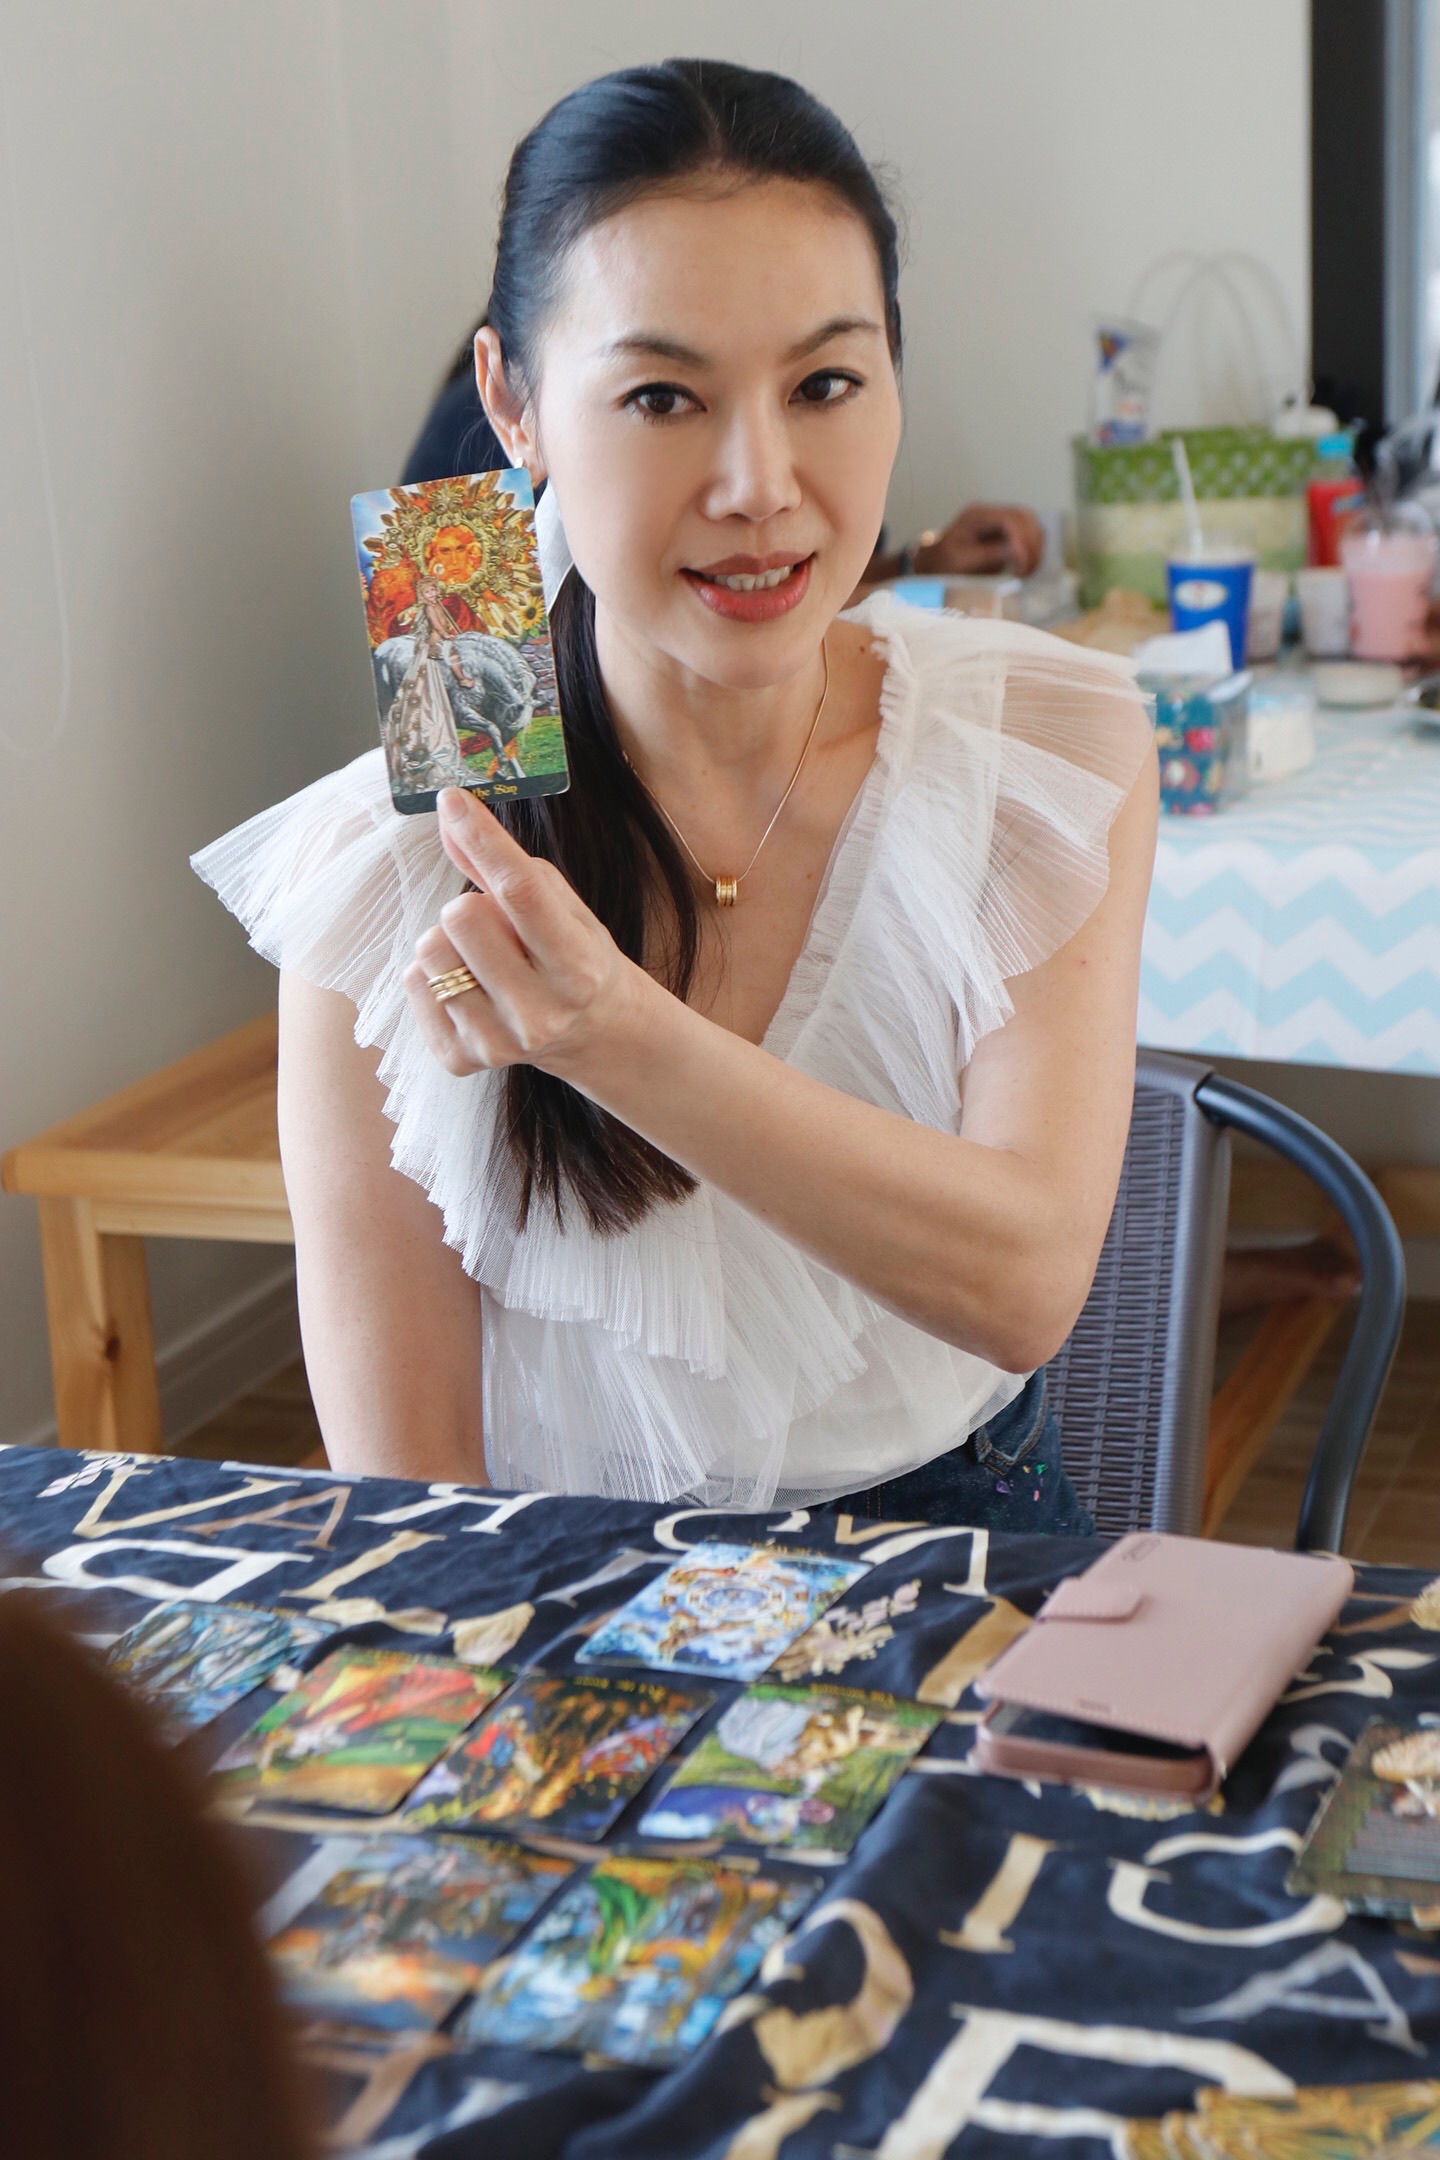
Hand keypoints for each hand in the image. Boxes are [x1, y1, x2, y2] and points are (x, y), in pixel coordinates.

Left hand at [404, 789, 644, 1080]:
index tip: (453, 800)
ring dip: (448, 942)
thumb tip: (451, 813)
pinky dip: (432, 975)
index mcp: (577, 967)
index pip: (521, 892)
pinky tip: (468, 987)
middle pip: (461, 917)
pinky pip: (413, 984)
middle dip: (471, 907)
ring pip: (430, 950)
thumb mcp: (561, 906)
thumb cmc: (572, 954)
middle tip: (496, 926)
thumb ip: (505, 864)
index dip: (483, 839)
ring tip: (480, 958)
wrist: (588, 1032)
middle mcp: (540, 1012)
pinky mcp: (461, 1060)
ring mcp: (498, 1043)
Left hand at [918, 502, 1045, 578]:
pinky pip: (1030, 538)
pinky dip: (1033, 553)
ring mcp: (1002, 523)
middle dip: (1031, 544)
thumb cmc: (944, 563)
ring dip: (1035, 549)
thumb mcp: (962, 560)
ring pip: (1032, 526)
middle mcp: (992, 514)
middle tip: (1025, 570)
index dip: (1020, 539)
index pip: (1008, 518)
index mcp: (977, 515)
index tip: (1021, 562)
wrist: (936, 565)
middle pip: (1025, 518)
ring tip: (1025, 572)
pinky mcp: (1009, 536)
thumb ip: (990, 553)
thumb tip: (1018, 552)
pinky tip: (1025, 569)